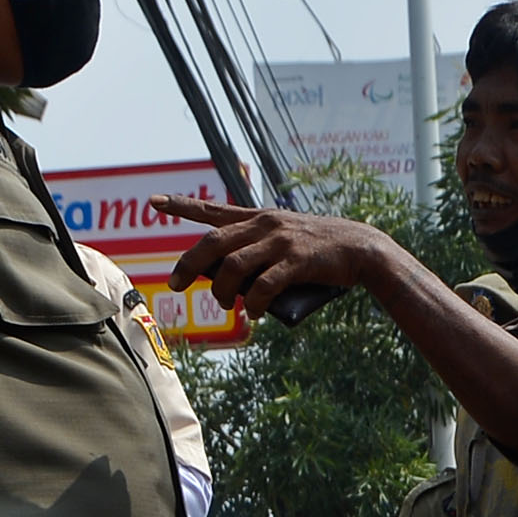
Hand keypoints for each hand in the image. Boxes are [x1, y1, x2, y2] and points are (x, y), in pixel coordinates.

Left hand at [153, 199, 405, 319]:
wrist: (363, 249)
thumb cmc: (324, 252)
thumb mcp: (287, 242)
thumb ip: (260, 254)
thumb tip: (234, 284)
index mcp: (259, 218)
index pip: (213, 210)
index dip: (182, 206)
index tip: (155, 202)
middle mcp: (265, 224)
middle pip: (212, 242)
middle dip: (188, 265)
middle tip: (175, 286)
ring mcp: (279, 242)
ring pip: (233, 266)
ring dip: (222, 291)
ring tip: (225, 306)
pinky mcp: (296, 261)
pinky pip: (263, 285)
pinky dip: (252, 303)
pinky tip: (251, 314)